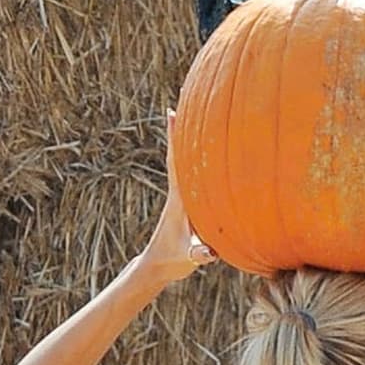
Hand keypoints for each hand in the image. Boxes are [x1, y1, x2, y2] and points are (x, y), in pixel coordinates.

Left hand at [141, 110, 218, 281]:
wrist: (158, 265)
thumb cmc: (173, 260)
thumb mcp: (189, 258)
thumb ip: (198, 254)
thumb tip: (207, 253)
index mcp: (178, 197)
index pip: (176, 161)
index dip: (175, 137)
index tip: (172, 111)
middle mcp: (178, 192)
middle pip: (179, 153)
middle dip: (182, 127)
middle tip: (182, 98)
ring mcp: (180, 197)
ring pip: (184, 162)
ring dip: (187, 141)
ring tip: (193, 116)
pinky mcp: (184, 204)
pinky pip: (190, 175)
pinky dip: (194, 160)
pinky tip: (203, 154)